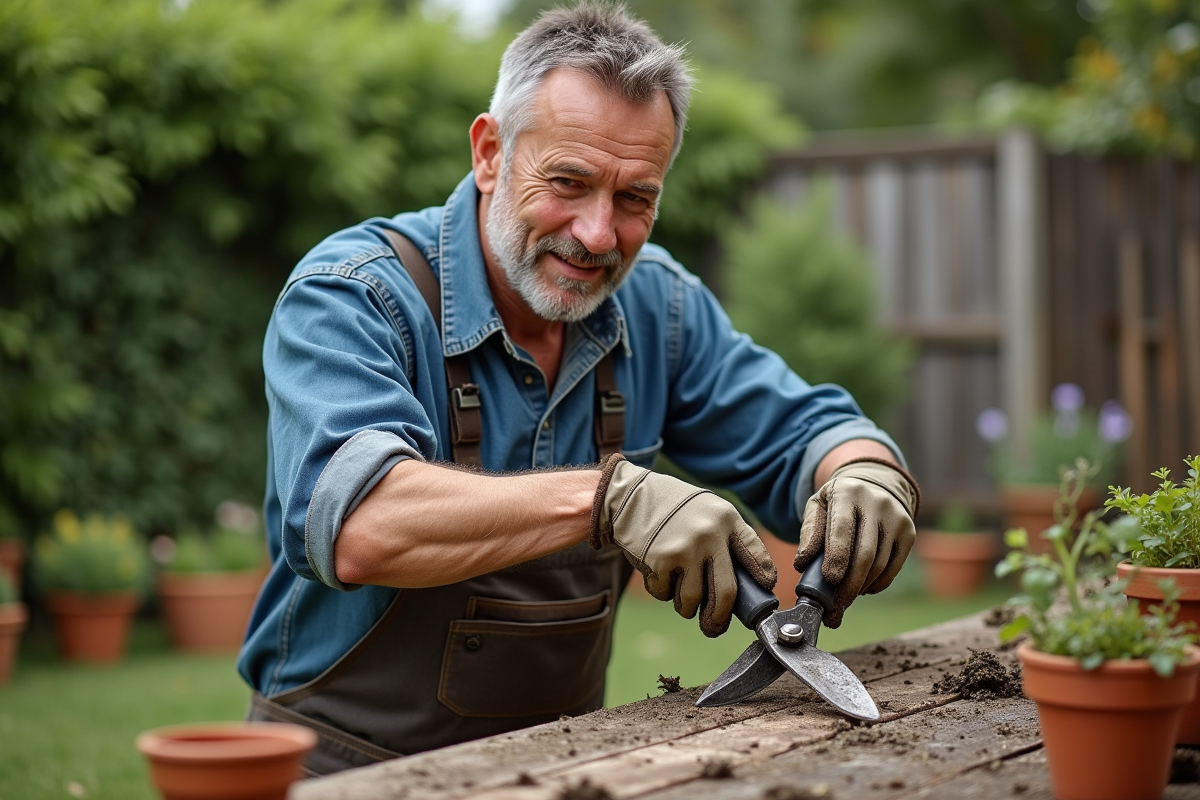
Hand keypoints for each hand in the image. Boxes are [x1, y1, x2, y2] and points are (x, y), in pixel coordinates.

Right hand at [591, 455, 776, 636]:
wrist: (629, 497)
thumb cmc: (672, 508)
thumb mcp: (707, 510)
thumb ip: (726, 538)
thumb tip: (744, 584)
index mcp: (726, 519)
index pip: (756, 554)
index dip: (763, 577)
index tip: (764, 590)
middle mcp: (710, 534)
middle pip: (726, 591)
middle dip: (720, 617)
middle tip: (715, 626)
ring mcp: (686, 548)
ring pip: (692, 599)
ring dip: (684, 605)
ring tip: (677, 591)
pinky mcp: (662, 561)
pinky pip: (665, 594)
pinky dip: (661, 591)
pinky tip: (657, 572)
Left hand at [794, 458, 919, 627]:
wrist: (876, 483)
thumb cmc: (839, 500)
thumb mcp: (819, 505)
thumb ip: (810, 531)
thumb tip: (802, 564)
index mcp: (848, 493)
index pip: (843, 528)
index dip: (837, 556)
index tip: (829, 580)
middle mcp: (877, 504)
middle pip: (866, 553)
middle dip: (849, 584)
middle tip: (835, 607)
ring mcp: (897, 518)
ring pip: (880, 564)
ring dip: (861, 587)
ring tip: (844, 600)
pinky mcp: (909, 533)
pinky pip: (893, 568)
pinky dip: (877, 584)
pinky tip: (863, 589)